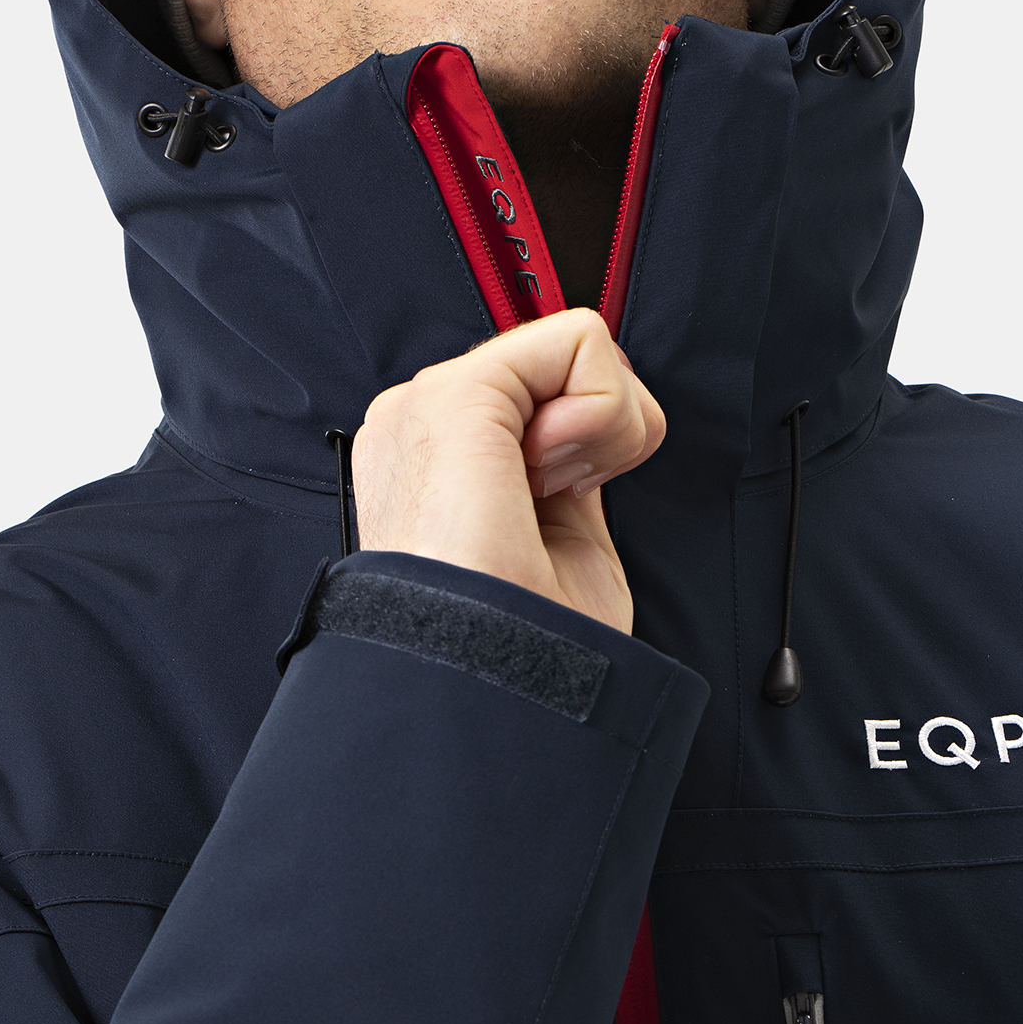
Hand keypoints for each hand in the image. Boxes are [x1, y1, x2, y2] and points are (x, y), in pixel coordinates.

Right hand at [351, 309, 664, 634]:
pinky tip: (555, 471)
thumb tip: (589, 425)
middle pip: (560, 368)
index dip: (585, 444)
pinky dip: (603, 412)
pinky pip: (580, 339)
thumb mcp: (559, 538)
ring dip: (600, 426)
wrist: (485, 684)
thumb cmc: (520, 645)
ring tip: (548, 494)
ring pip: (576, 347)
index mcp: (432, 461)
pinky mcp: (455, 392)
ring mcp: (427, 403)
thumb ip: (565, 469)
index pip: (538, 399)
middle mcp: (419, 424)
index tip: (559, 507)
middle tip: (556, 502)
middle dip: (596, 430)